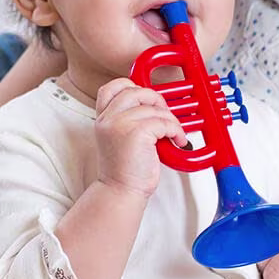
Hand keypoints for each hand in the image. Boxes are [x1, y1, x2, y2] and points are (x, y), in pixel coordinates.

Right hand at [92, 78, 186, 199]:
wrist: (121, 191)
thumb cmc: (125, 170)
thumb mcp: (120, 138)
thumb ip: (129, 119)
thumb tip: (155, 105)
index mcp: (103, 118)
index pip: (112, 87)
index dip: (132, 87)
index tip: (147, 100)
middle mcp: (108, 119)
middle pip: (135, 91)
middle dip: (156, 100)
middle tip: (164, 116)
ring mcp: (120, 124)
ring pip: (154, 108)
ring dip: (170, 120)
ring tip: (173, 134)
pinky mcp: (136, 133)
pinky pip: (164, 122)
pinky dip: (175, 131)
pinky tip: (176, 141)